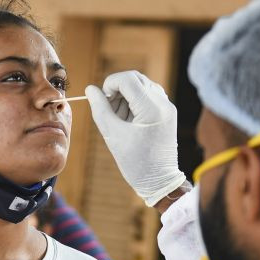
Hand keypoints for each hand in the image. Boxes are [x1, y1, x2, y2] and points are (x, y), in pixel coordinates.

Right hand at [85, 71, 186, 206]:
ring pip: (142, 86)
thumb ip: (100, 109)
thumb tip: (90, 89)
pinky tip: (129, 120)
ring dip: (126, 96)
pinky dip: (135, 102)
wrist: (159, 181)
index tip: (101, 100)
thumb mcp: (112, 135)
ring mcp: (168, 107)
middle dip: (117, 89)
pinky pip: (148, 96)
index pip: (127, 79)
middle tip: (109, 109)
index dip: (109, 85)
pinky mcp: (168, 112)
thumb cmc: (135, 162)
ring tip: (119, 119)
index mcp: (152, 109)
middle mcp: (164, 103)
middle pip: (135, 79)